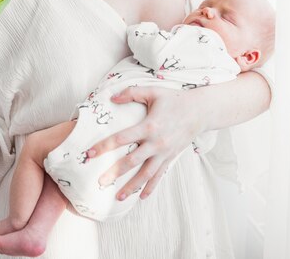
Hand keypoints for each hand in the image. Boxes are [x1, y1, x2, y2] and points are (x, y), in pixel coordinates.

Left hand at [86, 86, 201, 200]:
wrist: (199, 111)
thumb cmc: (174, 99)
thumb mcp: (153, 91)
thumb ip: (131, 93)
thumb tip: (112, 98)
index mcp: (149, 125)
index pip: (122, 138)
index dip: (105, 146)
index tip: (90, 153)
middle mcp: (156, 143)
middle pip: (131, 161)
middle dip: (114, 172)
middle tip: (99, 182)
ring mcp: (164, 153)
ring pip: (146, 174)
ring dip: (131, 187)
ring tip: (118, 197)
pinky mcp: (171, 158)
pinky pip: (159, 176)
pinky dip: (151, 187)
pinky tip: (141, 197)